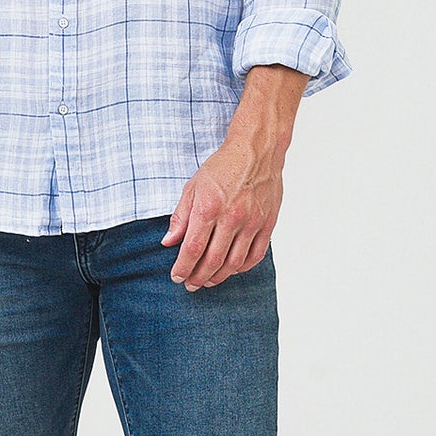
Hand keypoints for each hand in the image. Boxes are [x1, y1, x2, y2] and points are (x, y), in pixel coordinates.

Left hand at [160, 139, 283, 289]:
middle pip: (213, 260)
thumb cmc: (223, 167)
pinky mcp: (267, 224)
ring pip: (234, 263)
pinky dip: (242, 268)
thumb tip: (168, 242)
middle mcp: (231, 217)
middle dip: (198, 277)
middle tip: (190, 285)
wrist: (256, 151)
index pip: (193, 248)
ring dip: (219, 277)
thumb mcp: (193, 187)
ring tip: (208, 281)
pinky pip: (255, 256)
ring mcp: (252, 222)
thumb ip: (180, 217)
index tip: (176, 277)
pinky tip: (231, 270)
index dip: (183, 267)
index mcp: (209, 208)